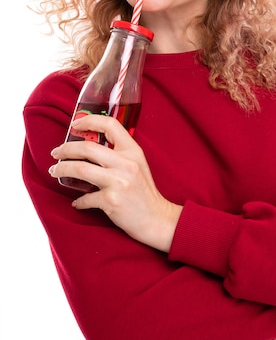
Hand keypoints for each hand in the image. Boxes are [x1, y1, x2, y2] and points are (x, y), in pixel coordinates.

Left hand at [49, 114, 182, 251]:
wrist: (156, 218)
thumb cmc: (144, 192)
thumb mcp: (137, 165)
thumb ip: (119, 154)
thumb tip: (90, 147)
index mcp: (133, 151)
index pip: (110, 125)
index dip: (89, 121)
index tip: (75, 125)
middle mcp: (126, 164)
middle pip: (87, 147)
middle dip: (66, 149)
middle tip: (56, 153)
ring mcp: (118, 182)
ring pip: (80, 168)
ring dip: (62, 169)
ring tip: (55, 171)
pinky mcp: (111, 201)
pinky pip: (85, 197)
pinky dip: (78, 201)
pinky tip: (77, 202)